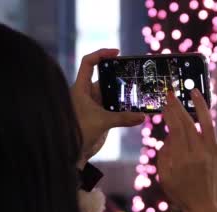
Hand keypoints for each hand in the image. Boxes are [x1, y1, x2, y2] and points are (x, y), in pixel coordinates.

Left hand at [71, 49, 144, 167]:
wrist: (74, 154)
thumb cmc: (79, 134)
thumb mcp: (102, 122)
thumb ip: (123, 118)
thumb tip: (142, 116)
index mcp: (81, 88)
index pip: (88, 63)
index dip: (101, 54)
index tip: (117, 53)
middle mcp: (87, 93)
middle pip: (105, 77)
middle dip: (120, 74)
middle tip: (136, 72)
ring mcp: (95, 104)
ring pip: (112, 92)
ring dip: (124, 92)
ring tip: (141, 88)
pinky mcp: (101, 115)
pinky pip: (115, 106)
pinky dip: (125, 106)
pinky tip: (137, 107)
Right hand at [157, 89, 216, 211]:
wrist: (206, 210)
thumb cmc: (183, 195)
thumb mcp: (165, 177)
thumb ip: (164, 155)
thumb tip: (169, 135)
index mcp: (181, 159)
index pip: (175, 128)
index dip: (170, 112)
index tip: (165, 101)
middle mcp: (198, 153)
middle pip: (188, 123)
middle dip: (179, 106)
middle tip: (173, 94)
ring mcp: (213, 154)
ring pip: (208, 124)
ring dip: (202, 106)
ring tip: (195, 92)